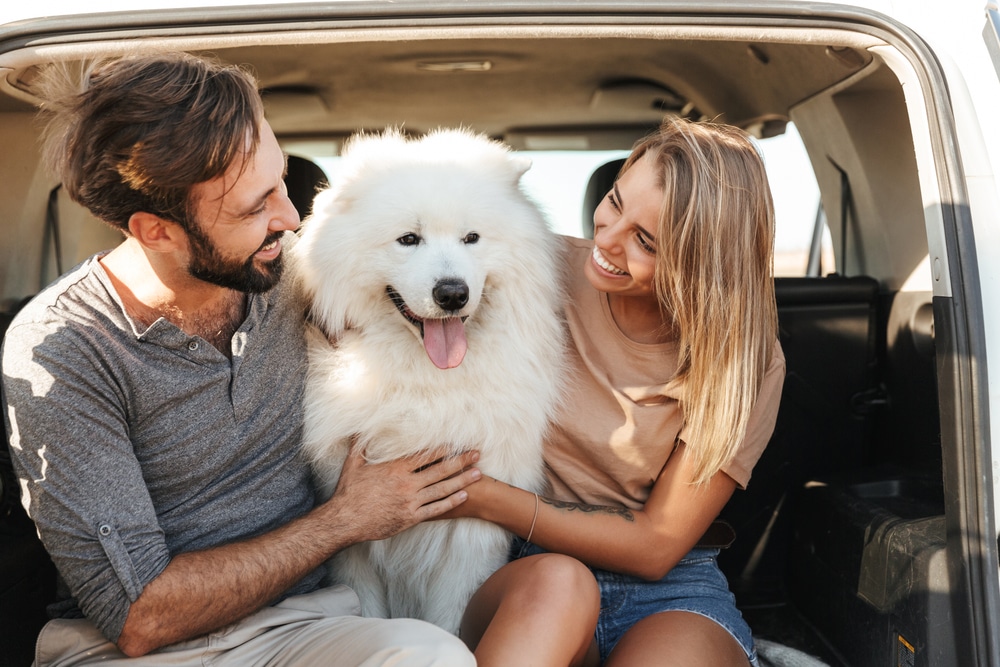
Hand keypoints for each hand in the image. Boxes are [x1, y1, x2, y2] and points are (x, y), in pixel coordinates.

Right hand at [325, 444, 480, 542]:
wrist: (345, 520)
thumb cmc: (349, 492)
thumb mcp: (352, 464)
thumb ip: (360, 445)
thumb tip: (357, 428)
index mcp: (396, 468)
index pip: (426, 455)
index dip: (443, 449)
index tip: (457, 443)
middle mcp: (407, 483)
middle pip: (440, 470)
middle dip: (461, 461)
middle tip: (477, 454)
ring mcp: (410, 501)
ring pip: (442, 489)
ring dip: (462, 480)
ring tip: (478, 474)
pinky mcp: (411, 517)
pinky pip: (436, 509)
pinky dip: (451, 502)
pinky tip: (463, 496)